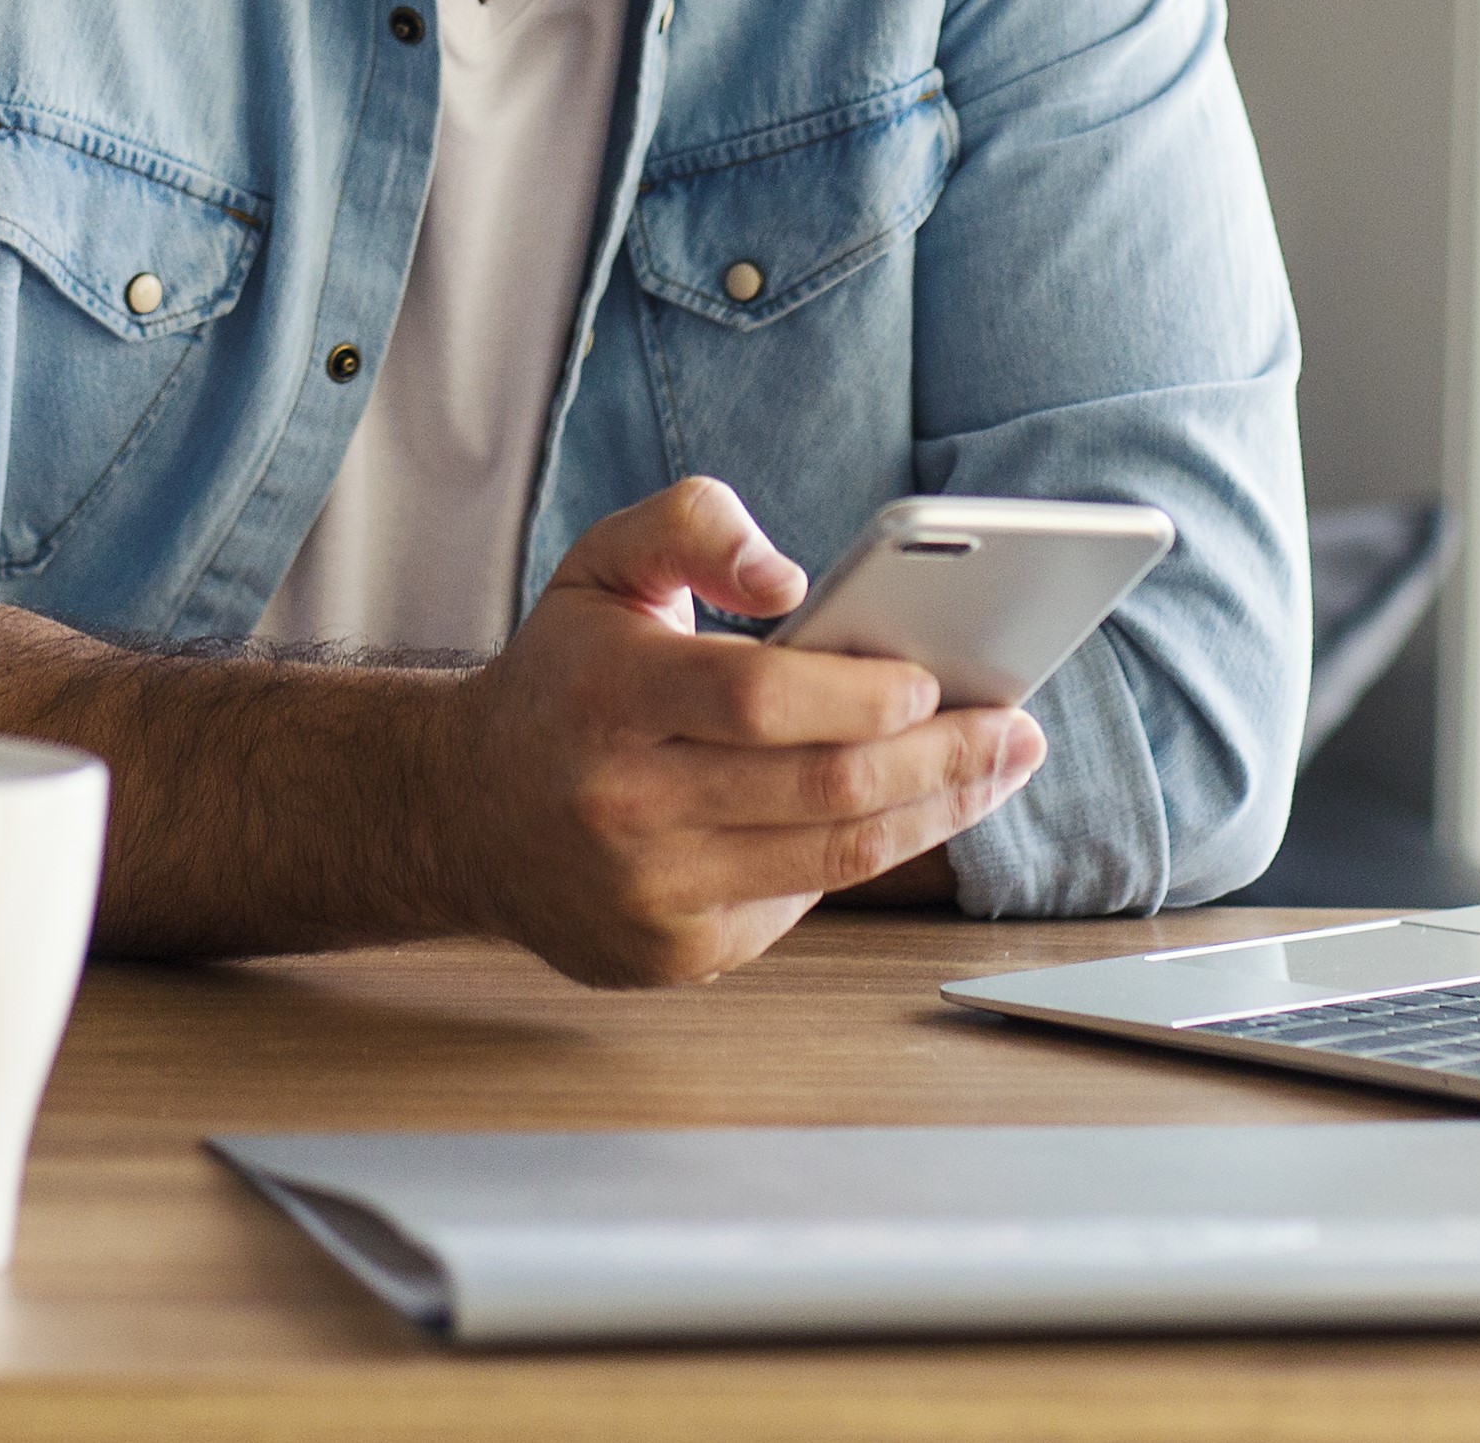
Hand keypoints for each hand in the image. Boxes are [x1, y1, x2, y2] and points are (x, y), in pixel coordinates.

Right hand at [424, 477, 1041, 985]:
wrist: (463, 816)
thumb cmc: (562, 678)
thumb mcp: (602, 566)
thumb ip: (693, 525)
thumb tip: (789, 576)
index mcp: (608, 697)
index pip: (759, 699)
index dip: (862, 693)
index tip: (935, 679)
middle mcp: (624, 803)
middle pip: (822, 787)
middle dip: (942, 758)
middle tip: (1016, 728)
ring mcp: (649, 892)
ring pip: (834, 858)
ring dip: (938, 812)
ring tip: (999, 767)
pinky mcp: (674, 953)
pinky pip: (803, 902)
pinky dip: (869, 854)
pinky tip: (913, 811)